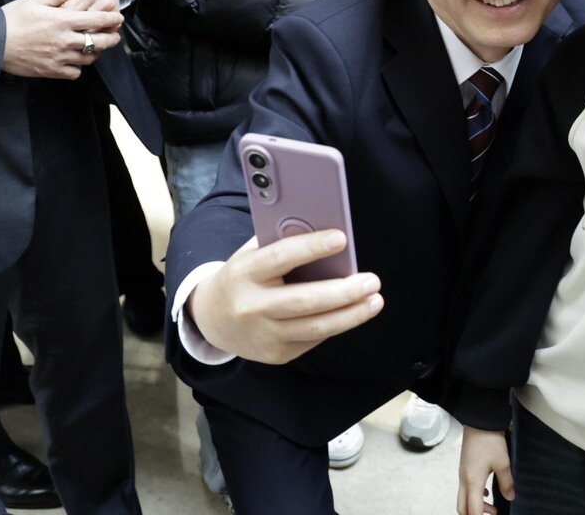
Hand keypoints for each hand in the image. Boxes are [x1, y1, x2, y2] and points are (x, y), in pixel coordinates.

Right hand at [1, 0, 123, 78]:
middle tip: (114, 35)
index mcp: (63, 21)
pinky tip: (76, 60)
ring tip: (96, 47)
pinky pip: (74, 73)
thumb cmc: (12, 18)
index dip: (112, 19)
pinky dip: (78, 67)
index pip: (97, 20)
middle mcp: (65, 41)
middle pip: (100, 43)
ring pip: (89, 59)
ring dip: (96, 52)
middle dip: (111, 38)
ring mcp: (59, 58)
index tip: (119, 18)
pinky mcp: (51, 71)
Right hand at [188, 233, 382, 364]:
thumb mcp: (251, 254)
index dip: (311, 248)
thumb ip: (280, 243)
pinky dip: (337, 324)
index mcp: (243, 274)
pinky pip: (313, 338)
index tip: (341, 239)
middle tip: (372, 281)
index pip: (280, 258)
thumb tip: (323, 231)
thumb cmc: (242, 276)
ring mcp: (263, 335)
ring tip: (374, 300)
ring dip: (351, 314)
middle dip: (343, 292)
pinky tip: (353, 313)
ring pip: (315, 327)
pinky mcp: (275, 354)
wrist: (210, 319)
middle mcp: (251, 307)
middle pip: (304, 301)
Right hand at [458, 426, 513, 514]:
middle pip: (462, 508)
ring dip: (475, 506)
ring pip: (463, 498)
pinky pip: (465, 488)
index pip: (473, 510)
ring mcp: (462, 473)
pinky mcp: (464, 467)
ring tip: (492, 507)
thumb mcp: (503, 463)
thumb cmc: (490, 441)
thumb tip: (510, 497)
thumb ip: (506, 483)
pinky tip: (486, 492)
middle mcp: (464, 480)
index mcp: (473, 482)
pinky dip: (474, 495)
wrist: (479, 421)